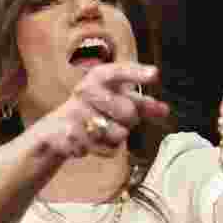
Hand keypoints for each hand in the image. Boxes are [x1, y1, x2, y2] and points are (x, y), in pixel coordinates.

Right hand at [43, 62, 169, 157]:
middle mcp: (85, 91)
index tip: (155, 74)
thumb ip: (142, 105)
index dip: (137, 73)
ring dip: (116, 137)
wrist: (56, 130)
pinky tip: (91, 142)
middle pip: (128, 112)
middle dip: (130, 121)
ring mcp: (75, 112)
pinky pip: (105, 149)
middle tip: (116, 118)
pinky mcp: (70, 135)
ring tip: (101, 130)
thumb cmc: (95, 111)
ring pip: (118, 134)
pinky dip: (104, 149)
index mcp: (98, 78)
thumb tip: (165, 110)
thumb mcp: (117, 102)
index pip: (119, 72)